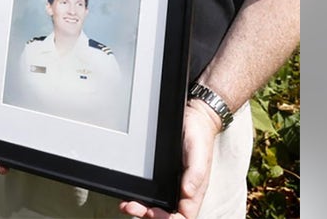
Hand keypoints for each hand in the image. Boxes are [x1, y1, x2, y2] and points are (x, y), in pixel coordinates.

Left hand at [118, 101, 220, 217]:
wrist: (192, 118)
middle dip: (148, 214)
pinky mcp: (162, 177)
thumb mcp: (199, 153)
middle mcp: (182, 191)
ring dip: (141, 209)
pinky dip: (139, 197)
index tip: (152, 213)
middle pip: (166, 214)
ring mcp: (171, 185)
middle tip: (132, 207)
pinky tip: (129, 195)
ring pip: (156, 206)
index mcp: (194, 192)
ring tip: (127, 204)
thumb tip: (188, 192)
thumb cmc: (200, 136)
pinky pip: (151, 192)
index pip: (183, 216)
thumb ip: (196, 174)